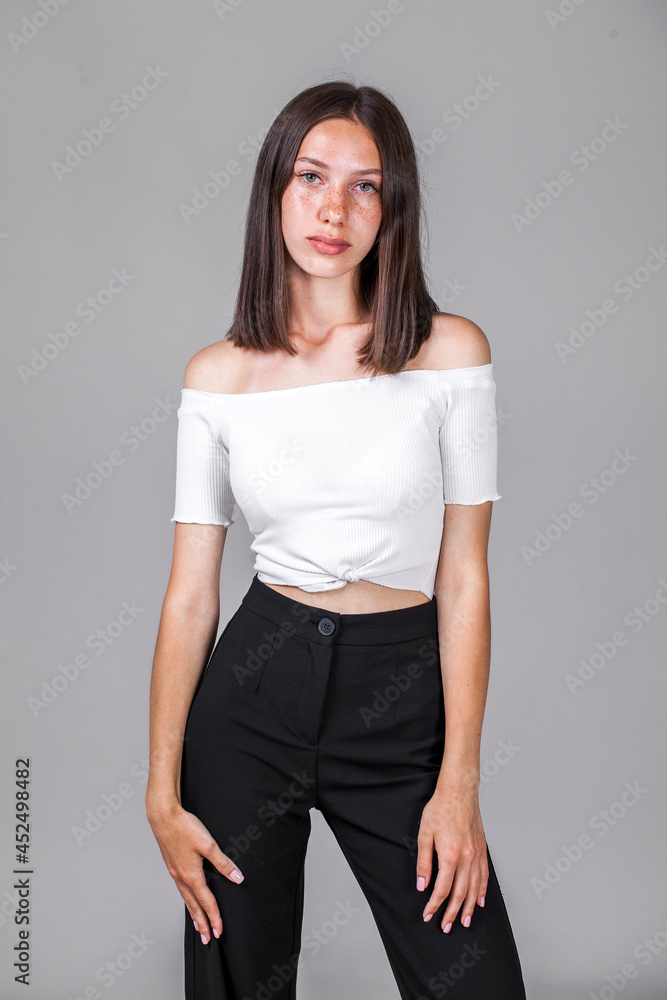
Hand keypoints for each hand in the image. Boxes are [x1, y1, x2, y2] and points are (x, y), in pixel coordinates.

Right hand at [146, 800, 243, 943]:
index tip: (219, 931)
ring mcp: (175, 872)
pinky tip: (188, 898)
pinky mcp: (171, 866)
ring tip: (198, 925)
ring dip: (193, 914)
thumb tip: (238, 878)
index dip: (214, 918)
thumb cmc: (184, 828)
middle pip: (194, 906)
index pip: (206, 902)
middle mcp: (181, 878)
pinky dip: (186, 899)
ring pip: (186, 899)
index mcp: (191, 875)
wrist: (163, 817)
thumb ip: (223, 863)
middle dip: (202, 924)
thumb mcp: (208, 844)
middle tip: (207, 939)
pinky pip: (180, 889)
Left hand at [415, 783, 487, 931]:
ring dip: (470, 907)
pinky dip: (483, 890)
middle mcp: (467, 858)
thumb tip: (422, 884)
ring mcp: (477, 854)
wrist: (459, 792)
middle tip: (446, 926)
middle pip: (461, 893)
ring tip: (465, 921)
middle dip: (453, 913)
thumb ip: (424, 861)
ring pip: (475, 888)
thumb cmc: (440, 809)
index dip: (434, 904)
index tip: (428, 914)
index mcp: (450, 855)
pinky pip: (484, 875)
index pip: (443, 889)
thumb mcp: (424, 834)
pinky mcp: (482, 849)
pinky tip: (480, 900)